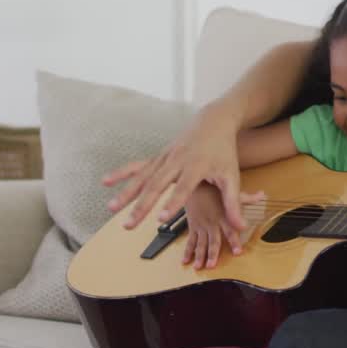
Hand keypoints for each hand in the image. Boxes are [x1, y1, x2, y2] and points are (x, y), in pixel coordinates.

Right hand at [102, 105, 247, 250]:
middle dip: (141, 206)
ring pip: (143, 177)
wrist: (214, 122)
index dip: (172, 203)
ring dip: (127, 193)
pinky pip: (137, 166)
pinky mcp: (159, 156)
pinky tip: (105, 181)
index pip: (183, 188)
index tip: (161, 219)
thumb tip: (240, 226)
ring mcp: (165, 157)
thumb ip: (234, 202)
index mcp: (196, 166)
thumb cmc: (224, 151)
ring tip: (111, 209)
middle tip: (129, 225)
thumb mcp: (232, 176)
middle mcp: (177, 161)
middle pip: (156, 185)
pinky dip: (121, 173)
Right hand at [181, 183, 265, 268]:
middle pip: (212, 241)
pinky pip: (190, 240)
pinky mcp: (192, 225)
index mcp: (223, 216)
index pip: (230, 231)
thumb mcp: (232, 191)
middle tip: (212, 265)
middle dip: (212, 254)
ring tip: (198, 267)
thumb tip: (262, 195)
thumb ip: (248, 198)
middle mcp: (211, 222)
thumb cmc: (214, 188)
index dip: (234, 242)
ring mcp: (201, 225)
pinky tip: (185, 261)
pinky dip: (187, 251)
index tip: (238, 252)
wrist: (194, 182)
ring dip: (199, 256)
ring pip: (200, 243)